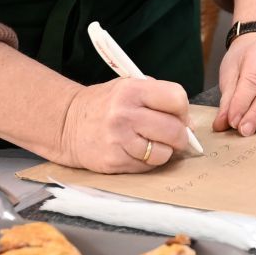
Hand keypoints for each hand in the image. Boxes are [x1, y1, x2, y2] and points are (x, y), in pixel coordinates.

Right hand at [61, 77, 194, 172]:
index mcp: (132, 90)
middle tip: (173, 135)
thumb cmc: (105, 104)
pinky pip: (146, 167)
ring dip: (164, 151)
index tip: (179, 115)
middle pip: (174, 130)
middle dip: (180, 136)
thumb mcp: (128, 87)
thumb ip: (159, 98)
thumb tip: (188, 124)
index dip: (183, 110)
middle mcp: (124, 114)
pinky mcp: (113, 161)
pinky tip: (137, 152)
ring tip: (152, 143)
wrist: (67, 123)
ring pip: (163, 153)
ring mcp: (118, 140)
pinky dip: (148, 162)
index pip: (177, 99)